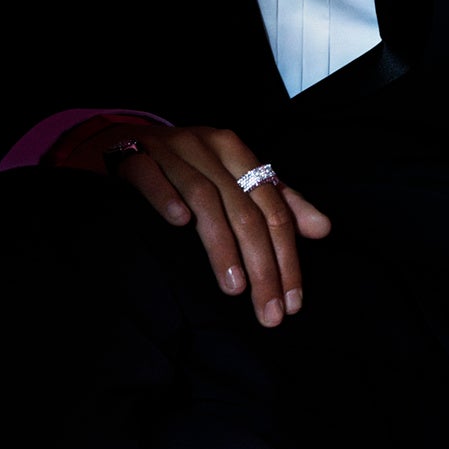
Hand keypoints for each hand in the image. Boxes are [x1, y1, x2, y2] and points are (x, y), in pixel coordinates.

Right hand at [95, 125, 331, 325]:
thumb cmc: (188, 164)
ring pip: (204, 197)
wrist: (125, 137)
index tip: (292, 303)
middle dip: (262, 265)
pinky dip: (167, 196)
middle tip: (268, 311)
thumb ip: (278, 202)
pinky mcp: (133, 155)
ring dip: (221, 245)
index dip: (287, 256)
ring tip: (235, 287)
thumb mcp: (235, 177)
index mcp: (237, 152)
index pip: (273, 209)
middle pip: (244, 210)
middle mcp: (208, 147)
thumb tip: (323, 229)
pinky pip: (152, 175)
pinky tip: (178, 223)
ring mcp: (170, 150)